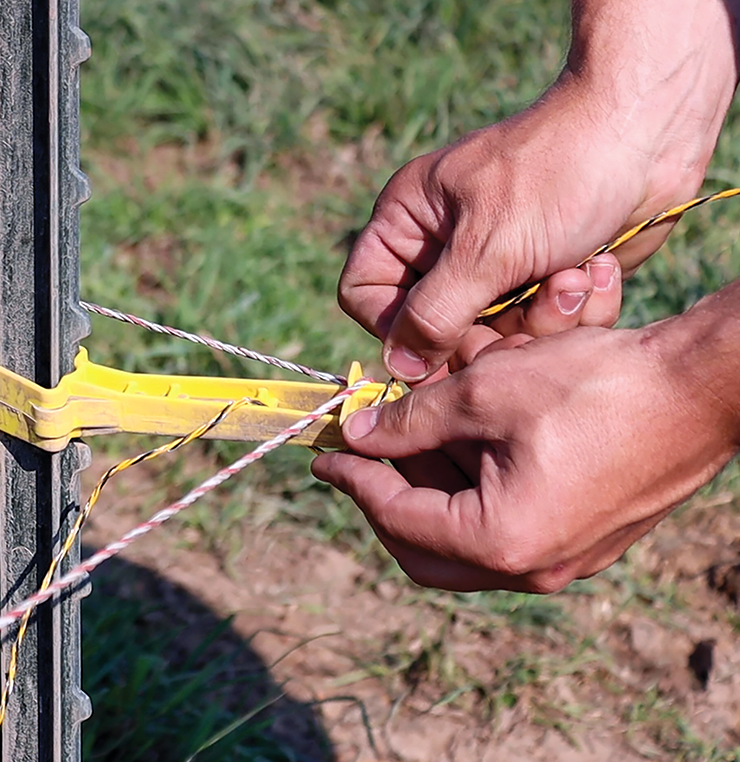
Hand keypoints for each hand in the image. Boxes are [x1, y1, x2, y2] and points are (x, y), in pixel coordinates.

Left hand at [311, 324, 739, 593]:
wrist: (704, 388)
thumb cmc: (597, 385)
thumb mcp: (485, 392)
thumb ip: (409, 421)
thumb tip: (355, 435)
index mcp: (500, 541)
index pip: (398, 519)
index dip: (354, 481)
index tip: (325, 453)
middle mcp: (532, 567)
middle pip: (425, 551)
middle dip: (386, 499)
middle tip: (360, 455)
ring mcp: (564, 558)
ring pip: (465, 538)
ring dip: (430, 488)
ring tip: (407, 432)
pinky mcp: (586, 537)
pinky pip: (506, 524)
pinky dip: (472, 487)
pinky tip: (460, 438)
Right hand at [340, 1, 737, 381]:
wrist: (651, 136)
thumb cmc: (560, 172)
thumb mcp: (487, 248)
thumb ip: (434, 315)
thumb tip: (398, 368)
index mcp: (409, 220)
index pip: (365, 293)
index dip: (394, 328)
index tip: (438, 345)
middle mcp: (444, 246)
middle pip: (432, 329)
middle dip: (486, 330)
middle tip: (525, 313)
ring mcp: (494, 267)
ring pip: (490, 336)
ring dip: (538, 320)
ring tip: (572, 278)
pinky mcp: (541, 281)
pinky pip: (537, 328)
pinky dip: (570, 310)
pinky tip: (592, 273)